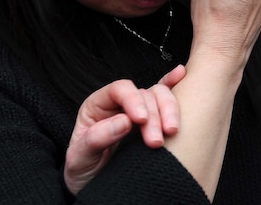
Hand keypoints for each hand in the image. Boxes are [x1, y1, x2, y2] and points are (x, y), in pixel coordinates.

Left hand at [64, 66, 185, 194]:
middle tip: (156, 141)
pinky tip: (181, 75)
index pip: (120, 89)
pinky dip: (174, 84)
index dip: (133, 100)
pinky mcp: (153, 119)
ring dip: (170, 111)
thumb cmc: (83, 169)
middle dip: (155, 115)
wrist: (92, 185)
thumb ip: (96, 138)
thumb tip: (124, 121)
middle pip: (144, 94)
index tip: (141, 120)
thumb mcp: (79, 158)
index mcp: (98, 106)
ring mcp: (138, 110)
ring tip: (172, 131)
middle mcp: (120, 103)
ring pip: (160, 95)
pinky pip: (165, 95)